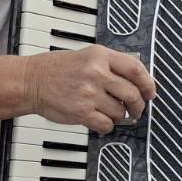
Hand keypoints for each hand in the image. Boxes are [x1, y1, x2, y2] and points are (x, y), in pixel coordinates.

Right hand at [26, 46, 155, 133]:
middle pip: (132, 93)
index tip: (150, 92)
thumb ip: (111, 64)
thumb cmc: (57, 68)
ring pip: (120, 111)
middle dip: (138, 105)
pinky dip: (107, 126)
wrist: (31, 80)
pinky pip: (106, 124)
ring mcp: (89, 93)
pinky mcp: (81, 112)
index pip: (136, 69)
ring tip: (112, 113)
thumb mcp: (87, 54)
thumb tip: (137, 79)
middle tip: (137, 109)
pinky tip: (102, 121)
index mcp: (100, 56)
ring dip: (120, 116)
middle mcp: (96, 73)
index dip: (148, 83)